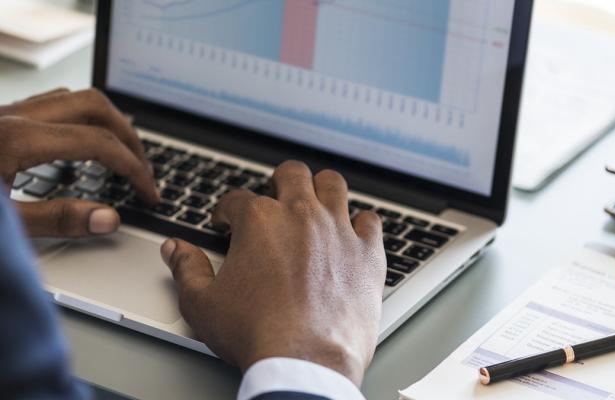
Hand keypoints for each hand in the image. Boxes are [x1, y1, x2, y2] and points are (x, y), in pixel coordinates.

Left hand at [0, 88, 158, 236]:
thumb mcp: (2, 223)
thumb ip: (55, 220)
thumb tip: (108, 218)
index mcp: (16, 138)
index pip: (98, 142)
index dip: (133, 169)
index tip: (147, 192)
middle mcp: (12, 116)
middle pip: (94, 106)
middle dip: (128, 137)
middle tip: (142, 170)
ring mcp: (3, 113)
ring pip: (71, 99)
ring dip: (105, 123)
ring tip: (119, 155)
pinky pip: (48, 105)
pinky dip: (77, 122)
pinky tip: (77, 149)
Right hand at [159, 161, 385, 384]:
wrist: (305, 361)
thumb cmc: (255, 334)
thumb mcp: (202, 304)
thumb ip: (187, 269)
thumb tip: (175, 249)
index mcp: (260, 221)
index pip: (237, 199)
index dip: (227, 211)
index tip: (226, 224)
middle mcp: (302, 215)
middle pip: (292, 174)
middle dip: (279, 182)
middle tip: (275, 199)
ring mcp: (339, 230)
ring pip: (333, 185)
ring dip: (321, 189)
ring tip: (315, 202)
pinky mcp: (368, 253)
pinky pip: (371, 221)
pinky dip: (361, 224)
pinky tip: (352, 234)